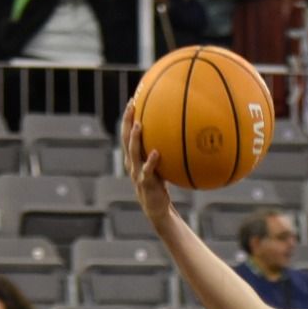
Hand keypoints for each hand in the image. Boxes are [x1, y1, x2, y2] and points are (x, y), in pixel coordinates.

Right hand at [124, 100, 178, 222]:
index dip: (128, 117)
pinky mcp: (146, 183)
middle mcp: (132, 163)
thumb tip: (182, 133)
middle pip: (125, 138)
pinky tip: (156, 152)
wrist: (156, 209)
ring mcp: (137, 173)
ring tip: (139, 125)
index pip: (127, 133)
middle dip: (127, 121)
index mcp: (134, 157)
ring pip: (132, 152)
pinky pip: (148, 171)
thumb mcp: (162, 165)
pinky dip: (151, 161)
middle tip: (131, 104)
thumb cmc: (161, 185)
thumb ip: (165, 150)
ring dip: (135, 138)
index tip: (132, 99)